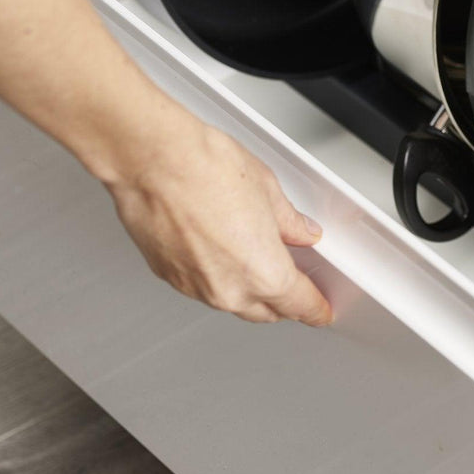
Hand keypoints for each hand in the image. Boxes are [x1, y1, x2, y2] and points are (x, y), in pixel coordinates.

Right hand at [105, 119, 334, 325]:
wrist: (153, 162)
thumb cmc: (206, 170)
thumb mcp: (268, 191)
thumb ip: (289, 223)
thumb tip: (300, 232)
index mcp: (264, 273)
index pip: (300, 305)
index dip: (315, 309)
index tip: (320, 310)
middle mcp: (228, 291)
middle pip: (266, 311)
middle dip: (283, 300)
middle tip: (294, 281)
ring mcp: (194, 287)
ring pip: (231, 302)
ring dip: (246, 289)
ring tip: (251, 254)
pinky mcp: (168, 276)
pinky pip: (201, 287)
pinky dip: (215, 276)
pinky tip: (217, 248)